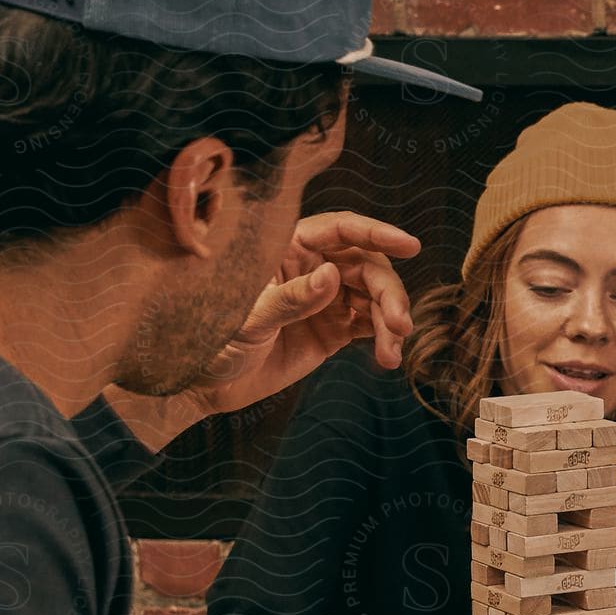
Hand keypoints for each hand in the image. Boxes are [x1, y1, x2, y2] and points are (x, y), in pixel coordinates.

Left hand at [106, 212, 418, 450]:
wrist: (206, 385)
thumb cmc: (213, 341)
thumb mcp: (247, 319)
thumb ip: (290, 298)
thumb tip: (333, 276)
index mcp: (289, 248)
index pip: (341, 230)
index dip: (377, 233)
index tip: (409, 244)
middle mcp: (312, 267)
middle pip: (367, 266)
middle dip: (389, 293)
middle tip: (398, 324)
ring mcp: (325, 299)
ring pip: (373, 297)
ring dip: (390, 321)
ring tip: (392, 353)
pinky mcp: (332, 329)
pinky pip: (368, 325)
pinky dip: (383, 338)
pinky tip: (387, 356)